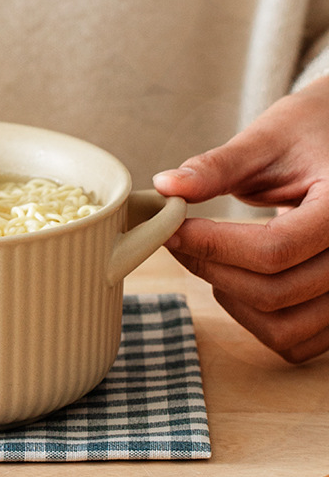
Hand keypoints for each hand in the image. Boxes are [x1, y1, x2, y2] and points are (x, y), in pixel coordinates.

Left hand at [152, 73, 328, 362]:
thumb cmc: (310, 134)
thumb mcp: (267, 139)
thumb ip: (218, 166)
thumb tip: (166, 186)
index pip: (274, 249)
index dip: (211, 245)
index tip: (171, 228)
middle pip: (274, 292)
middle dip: (210, 268)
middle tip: (175, 240)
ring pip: (285, 328)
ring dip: (231, 300)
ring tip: (206, 259)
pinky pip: (296, 341)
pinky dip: (256, 321)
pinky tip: (235, 281)